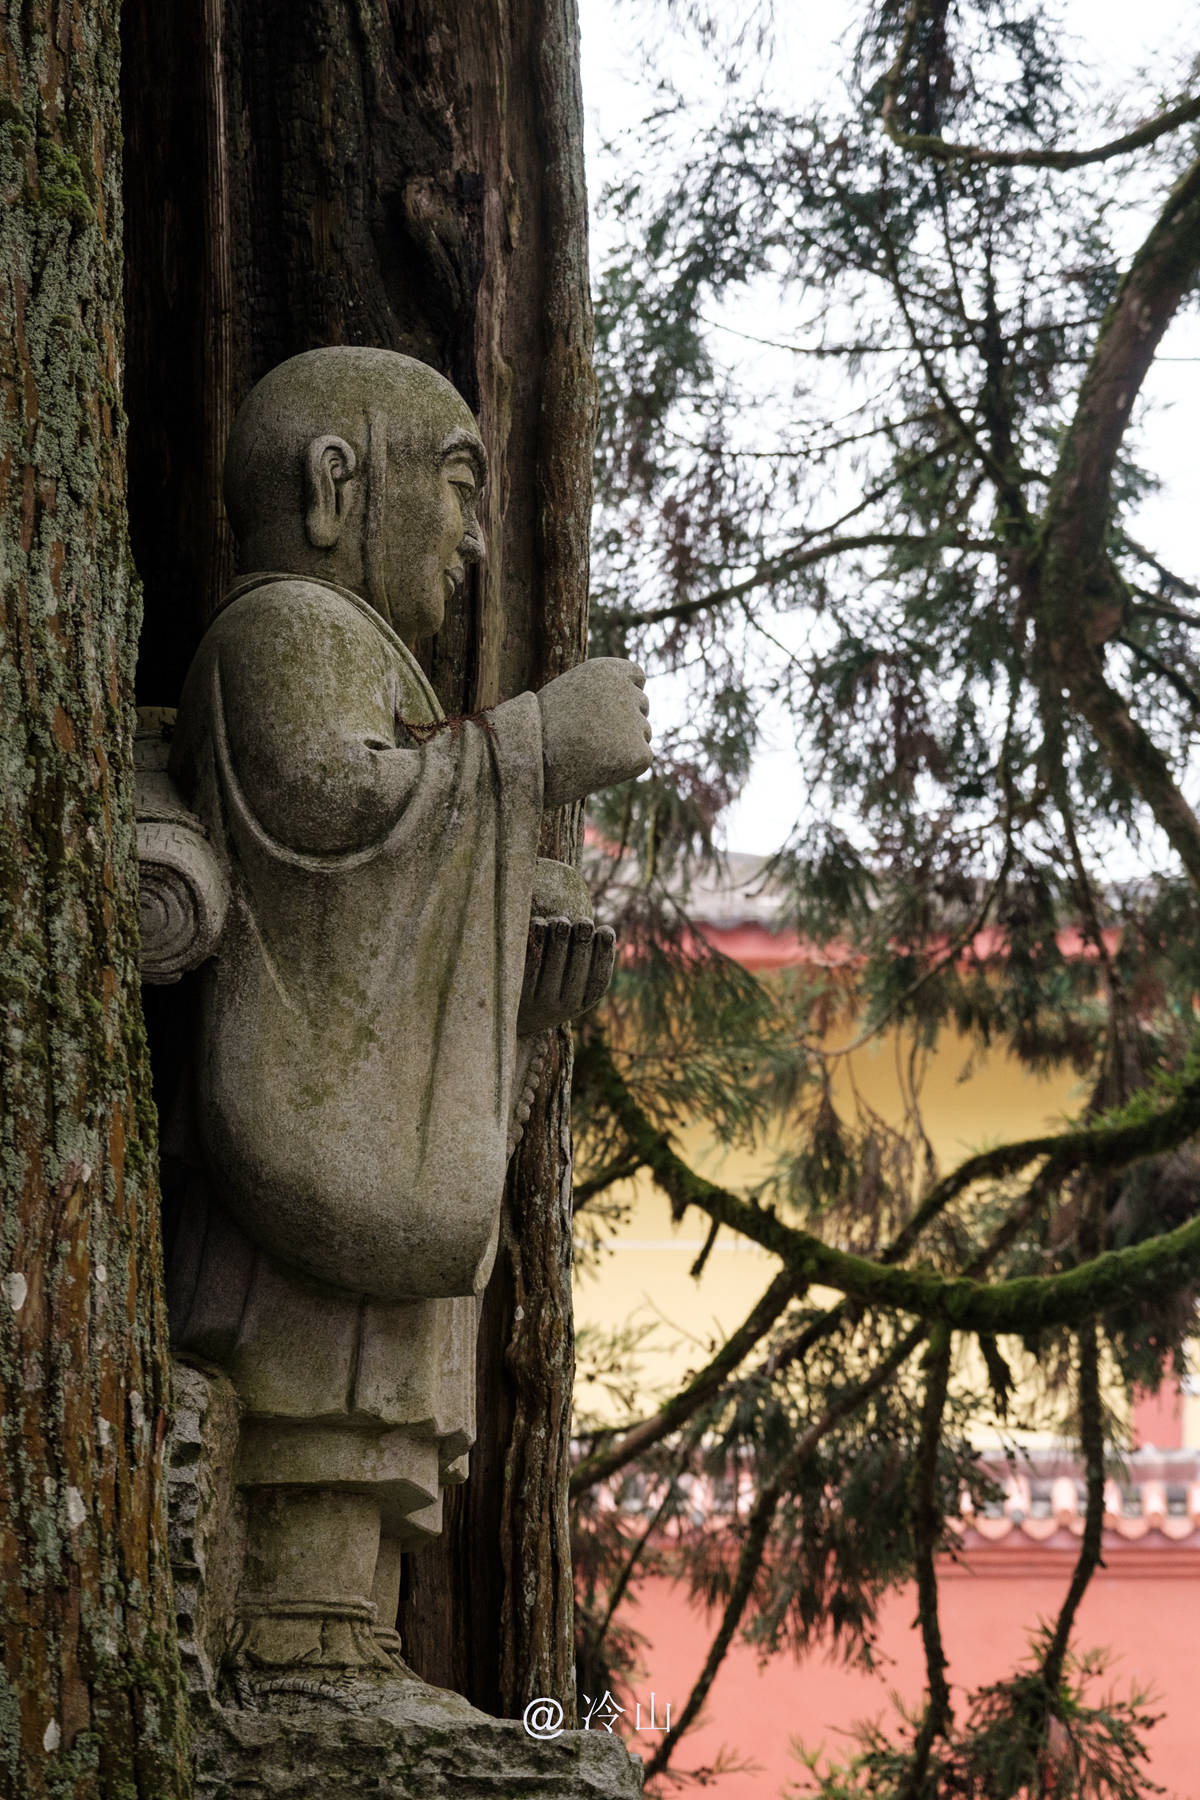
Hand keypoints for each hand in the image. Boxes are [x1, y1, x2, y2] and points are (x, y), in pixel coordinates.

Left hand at [517, 917, 615, 1035]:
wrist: (511, 1014)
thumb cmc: (549, 986)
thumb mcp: (571, 983)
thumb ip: (584, 959)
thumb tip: (600, 929)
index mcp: (581, 1003)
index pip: (600, 979)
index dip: (606, 954)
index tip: (605, 929)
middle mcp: (563, 1006)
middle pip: (577, 969)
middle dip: (583, 941)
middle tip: (583, 921)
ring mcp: (539, 1002)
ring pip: (553, 964)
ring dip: (560, 937)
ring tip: (561, 920)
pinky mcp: (517, 992)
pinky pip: (529, 963)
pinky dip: (536, 940)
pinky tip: (538, 923)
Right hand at [537, 658, 651, 808]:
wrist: (531, 759)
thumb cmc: (541, 728)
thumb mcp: (568, 693)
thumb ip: (599, 692)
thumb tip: (626, 705)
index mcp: (608, 670)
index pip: (636, 676)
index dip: (627, 692)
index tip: (615, 706)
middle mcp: (626, 691)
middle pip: (642, 705)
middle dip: (627, 719)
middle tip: (595, 737)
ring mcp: (636, 723)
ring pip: (642, 732)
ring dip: (625, 742)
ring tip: (589, 752)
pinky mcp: (640, 754)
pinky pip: (641, 757)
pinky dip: (626, 765)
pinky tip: (598, 766)